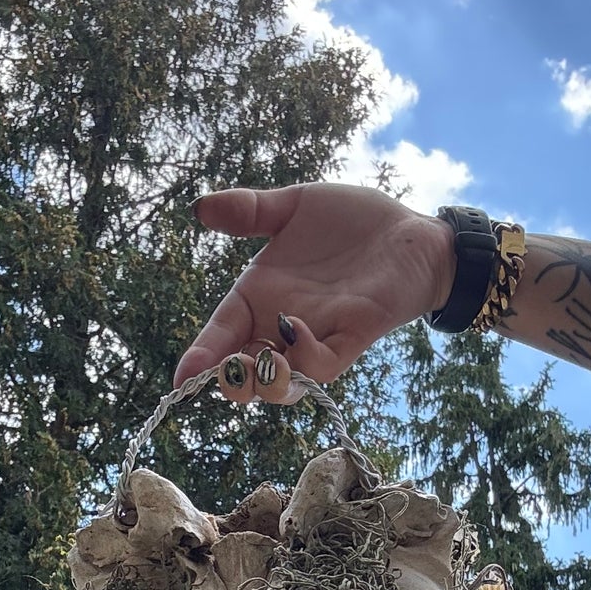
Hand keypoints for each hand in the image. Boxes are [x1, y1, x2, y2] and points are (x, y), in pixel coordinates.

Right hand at [173, 182, 451, 388]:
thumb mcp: (294, 207)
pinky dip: (305, 357)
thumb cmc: (352, 221)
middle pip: (248, 369)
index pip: (222, 333)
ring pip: (285, 381)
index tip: (181, 379)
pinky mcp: (352, 336)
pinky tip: (293, 330)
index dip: (202, 356)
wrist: (409, 230)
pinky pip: (324, 364)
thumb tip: (201, 208)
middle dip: (232, 380)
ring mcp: (318, 335)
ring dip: (265, 382)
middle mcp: (283, 323)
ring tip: (252, 366)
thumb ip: (250, 211)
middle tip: (221, 375)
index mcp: (260, 296)